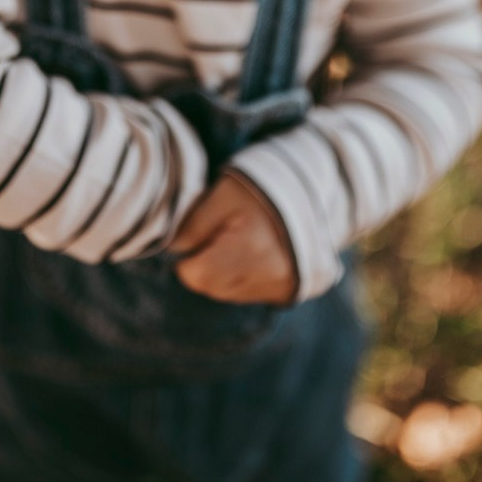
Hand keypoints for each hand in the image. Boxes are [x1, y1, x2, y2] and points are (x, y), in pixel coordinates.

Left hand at [167, 170, 298, 304]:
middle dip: (204, 266)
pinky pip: (251, 294)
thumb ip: (193, 224)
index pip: (197, 276)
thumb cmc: (258, 187)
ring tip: (237, 240)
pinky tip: (252, 252)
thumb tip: (173, 251)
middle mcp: (270, 272)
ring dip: (224, 273)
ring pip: (230, 293)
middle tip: (216, 237)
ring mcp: (283, 284)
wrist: (308, 188)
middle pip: (213, 288)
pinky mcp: (290, 289)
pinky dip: (244, 277)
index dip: (187, 261)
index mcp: (250, 245)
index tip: (194, 241)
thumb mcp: (221, 193)